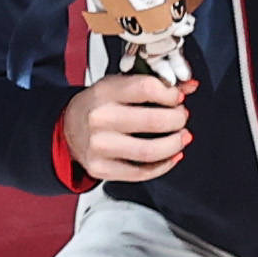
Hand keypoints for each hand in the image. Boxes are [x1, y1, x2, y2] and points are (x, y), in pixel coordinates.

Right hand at [61, 69, 193, 181]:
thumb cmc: (98, 105)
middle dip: (177, 120)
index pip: (146, 88)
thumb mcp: (119, 85)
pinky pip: (141, 172)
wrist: (69, 127)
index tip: (177, 97)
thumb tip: (189, 87)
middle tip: (181, 117)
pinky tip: (170, 156)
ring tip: (180, 137)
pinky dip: (163, 165)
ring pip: (150, 151)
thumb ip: (154, 84)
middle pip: (154, 121)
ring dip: (174, 144)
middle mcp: (100, 118)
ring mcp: (99, 146)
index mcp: (105, 91)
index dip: (171, 94)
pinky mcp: (101, 168)